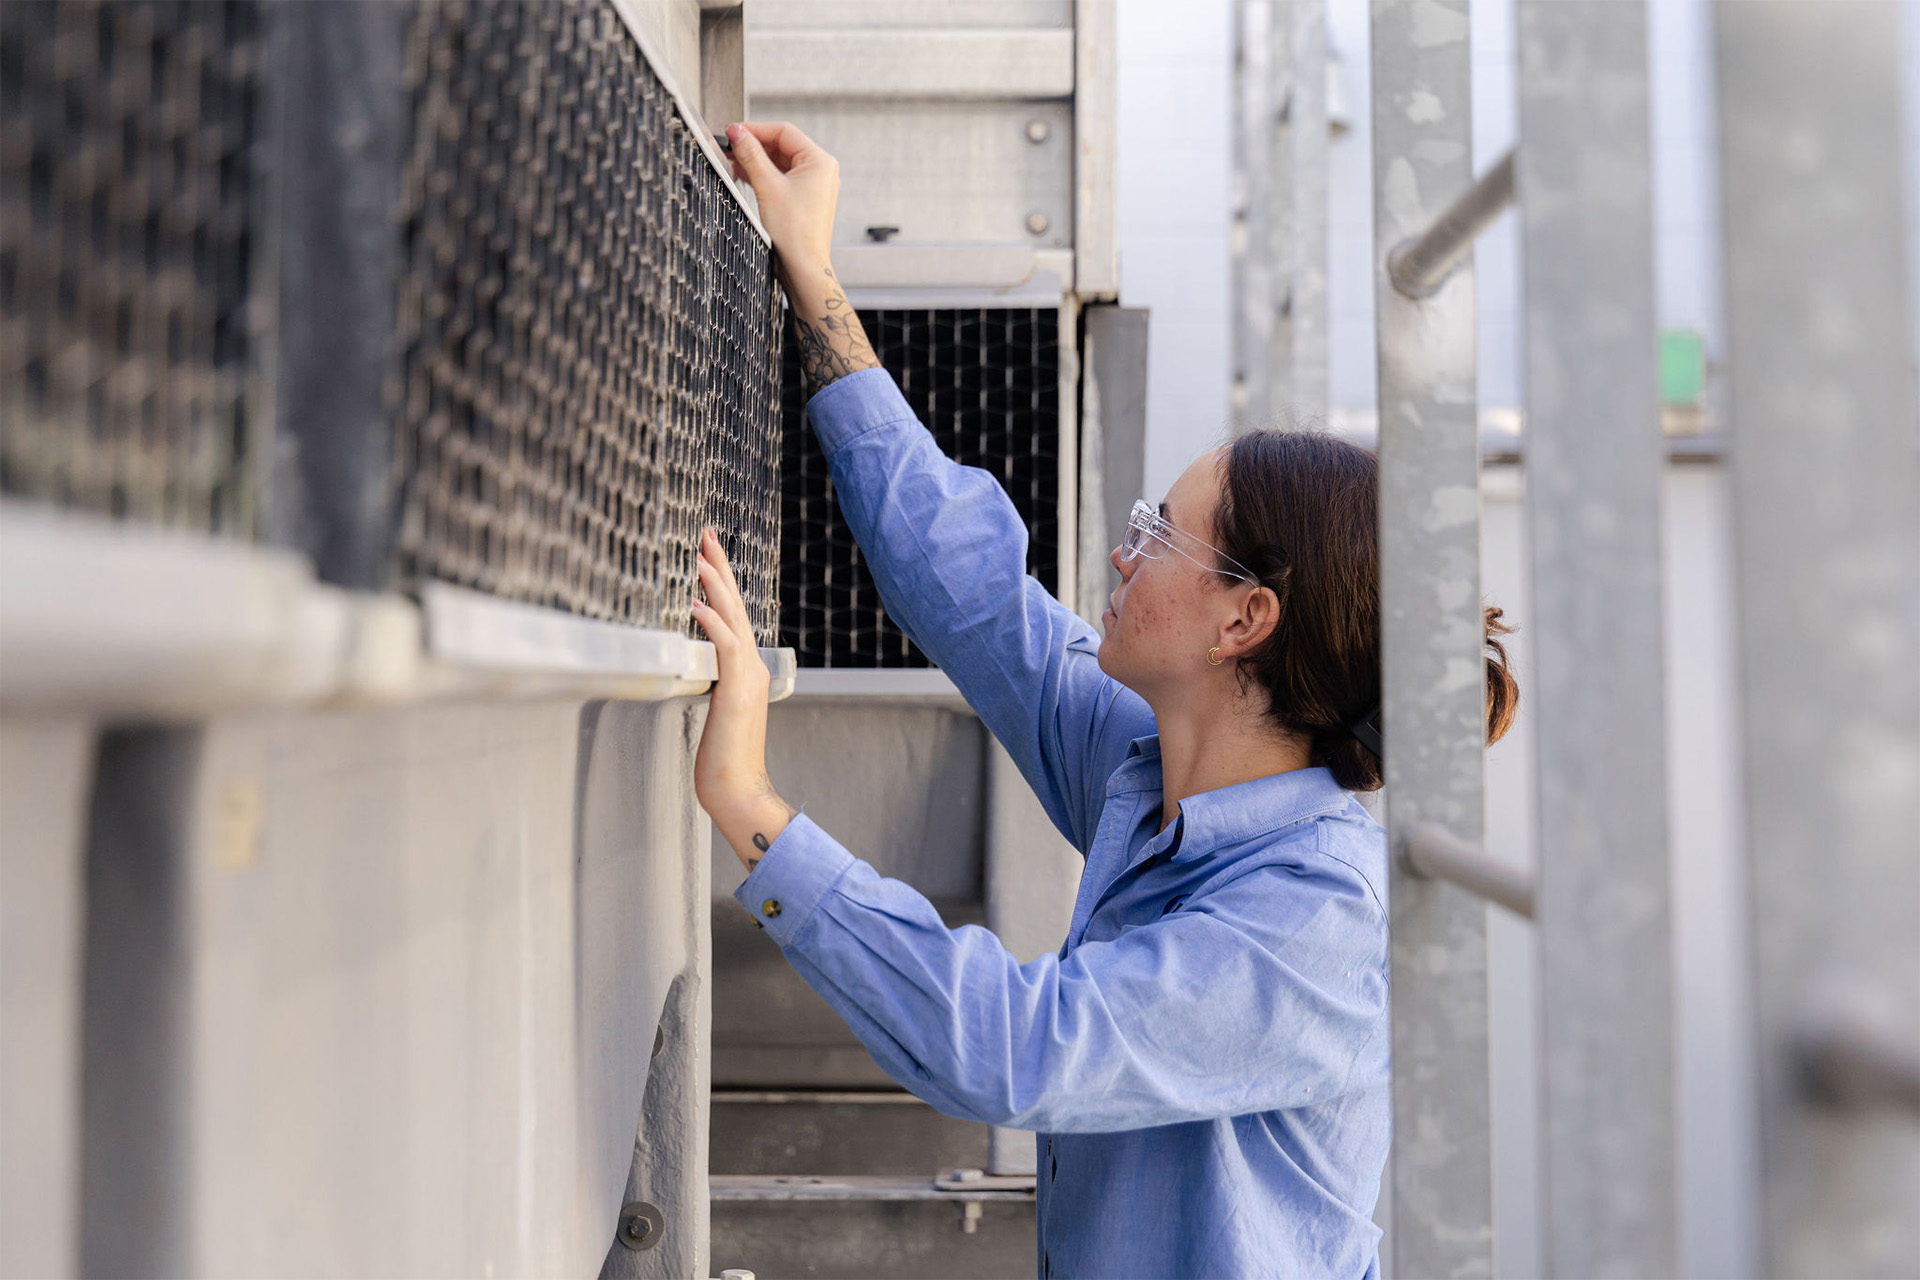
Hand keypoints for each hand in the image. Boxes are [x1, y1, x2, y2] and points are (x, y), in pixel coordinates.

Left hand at [689, 527, 793, 868]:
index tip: (706, 554)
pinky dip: (711, 622)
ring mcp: (747, 677)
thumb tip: (695, 666)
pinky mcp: (736, 692)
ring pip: (732, 618)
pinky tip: (695, 604)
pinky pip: (725, 647)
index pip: (733, 615)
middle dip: (719, 567)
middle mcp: (751, 666)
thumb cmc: (722, 758)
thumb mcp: (715, 712)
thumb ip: (711, 685)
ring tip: (700, 555)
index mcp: (746, 669)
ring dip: (715, 585)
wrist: (738, 790)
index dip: (720, 583)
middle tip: (706, 533)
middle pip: (736, 605)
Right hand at [725, 121, 837, 276]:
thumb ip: (750, 155)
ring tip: (733, 161)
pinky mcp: (804, 198)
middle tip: (730, 146)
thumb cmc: (795, 233)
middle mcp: (820, 170)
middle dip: (754, 145)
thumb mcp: (767, 186)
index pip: (783, 132)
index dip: (755, 129)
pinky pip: (781, 178)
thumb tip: (737, 133)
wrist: (803, 267)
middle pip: (781, 145)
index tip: (733, 132)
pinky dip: (763, 175)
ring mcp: (813, 185)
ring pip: (779, 162)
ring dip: (756, 160)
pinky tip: (744, 175)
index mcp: (820, 161)